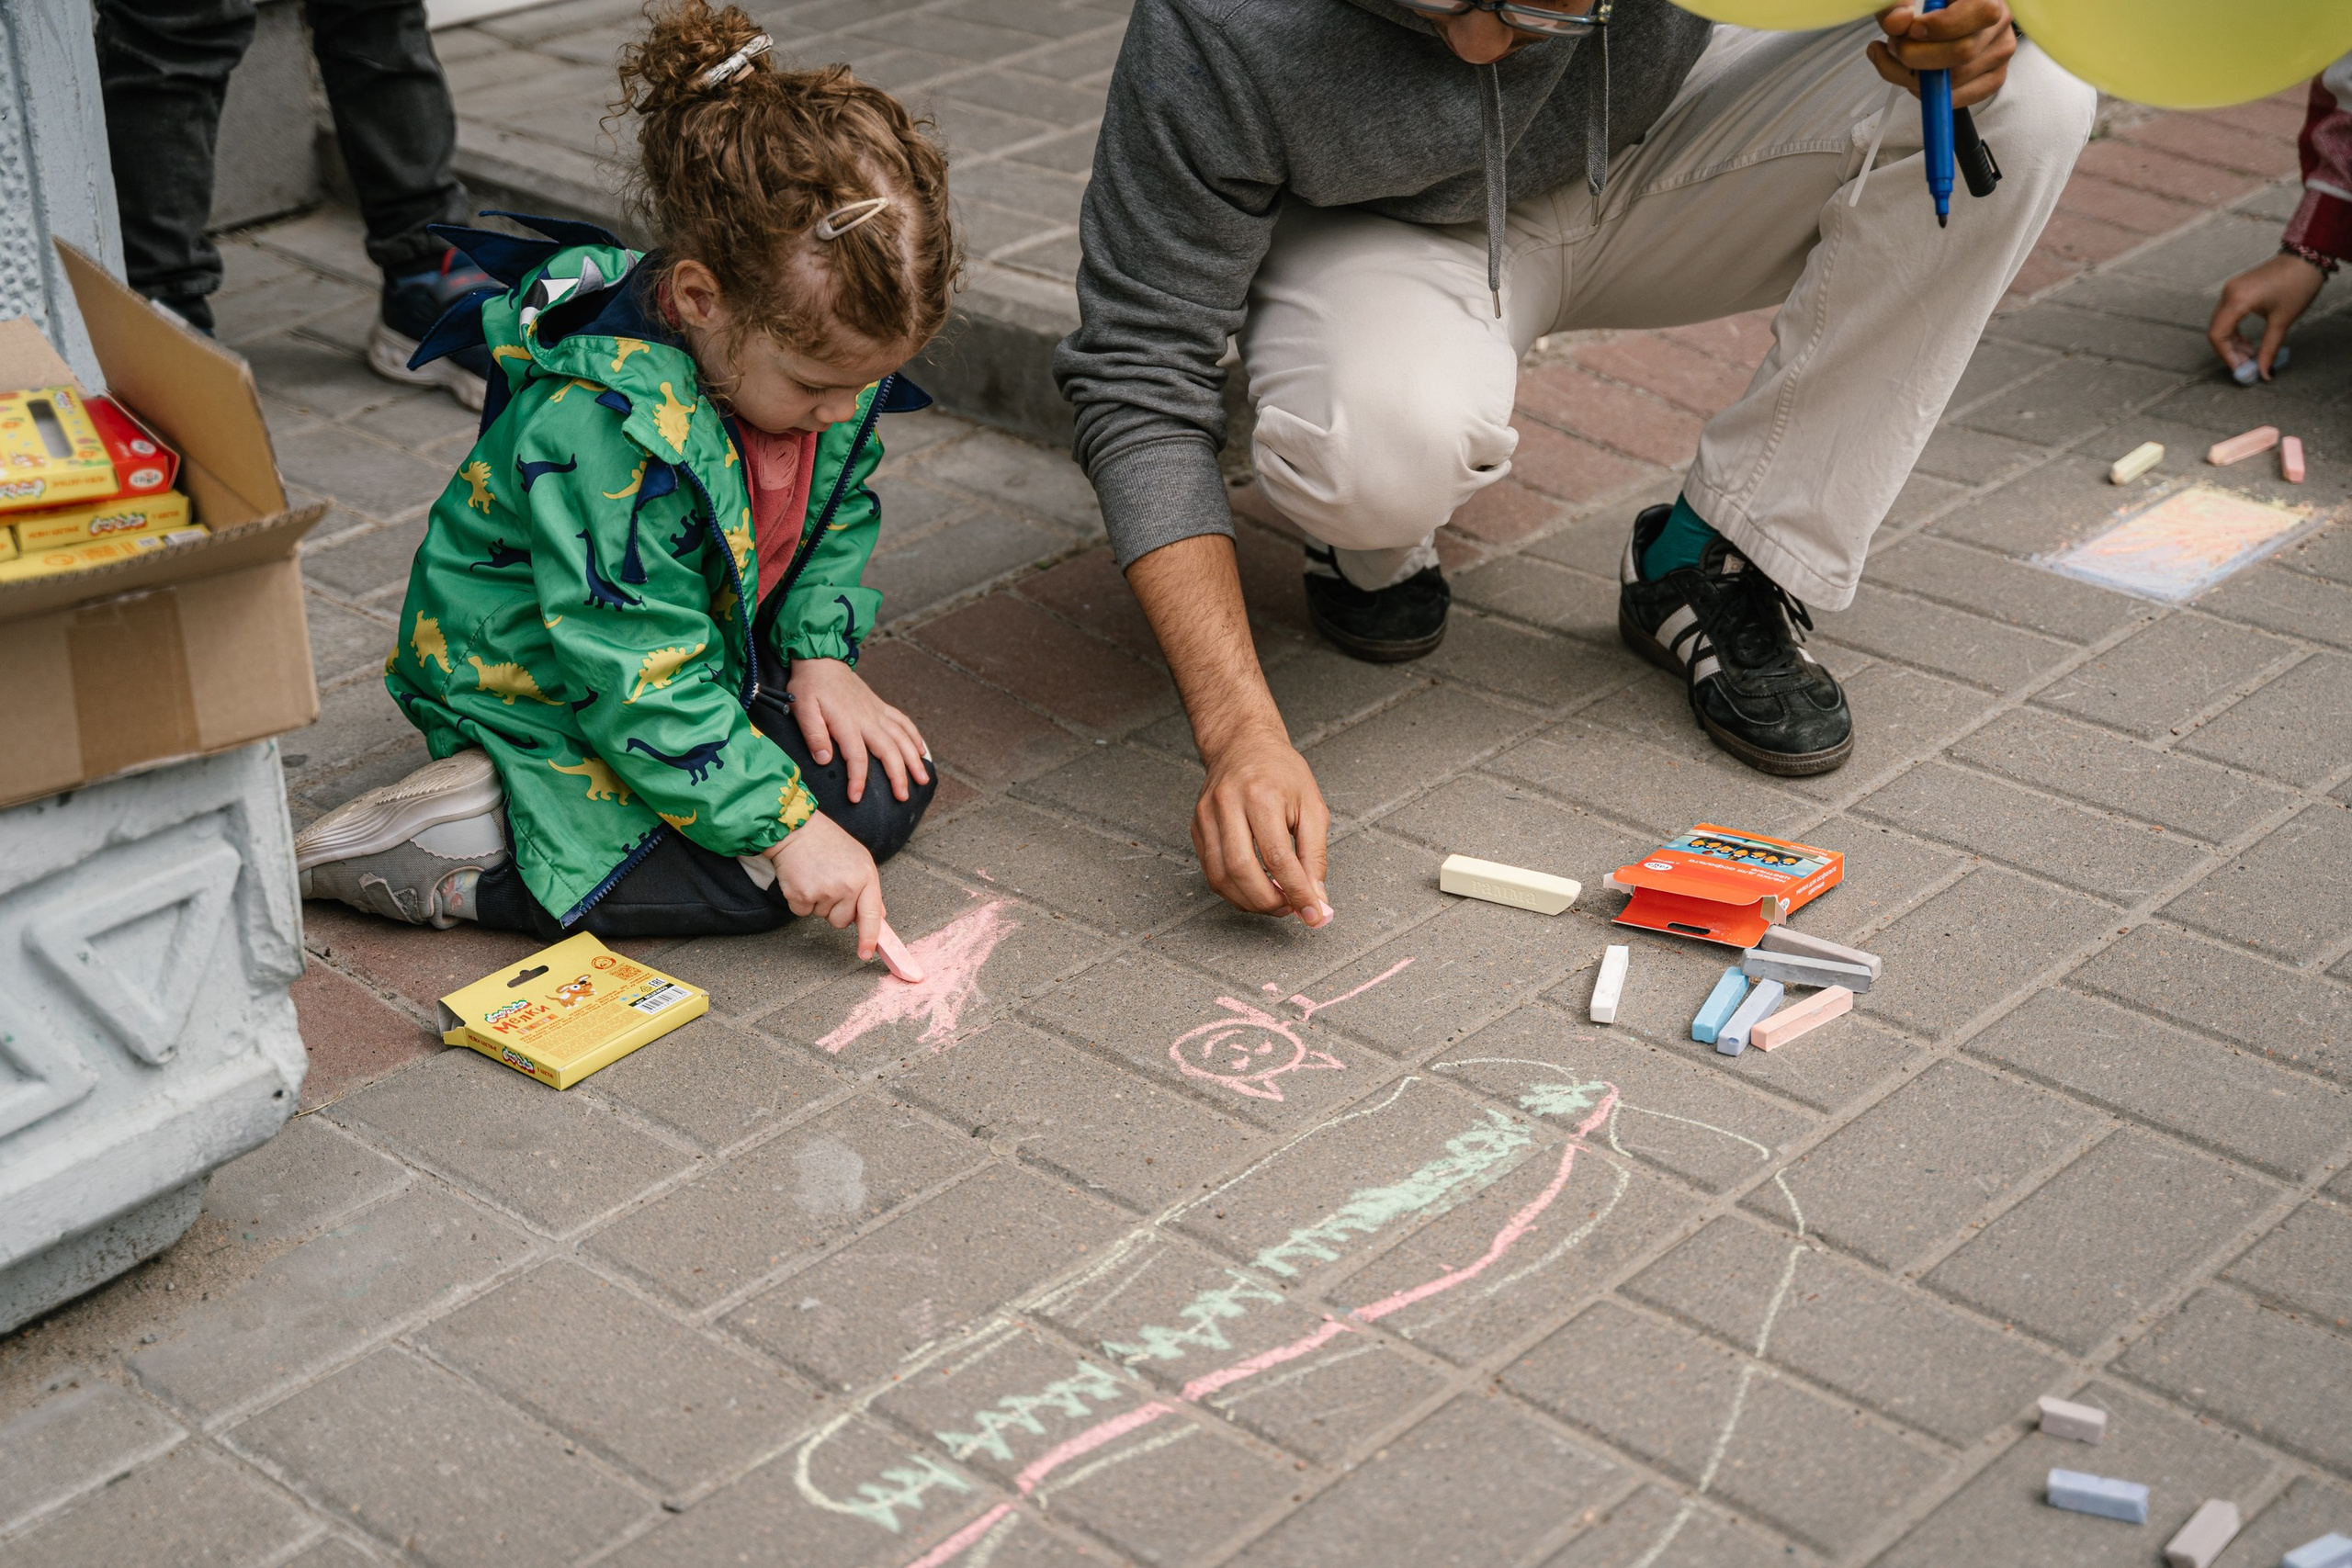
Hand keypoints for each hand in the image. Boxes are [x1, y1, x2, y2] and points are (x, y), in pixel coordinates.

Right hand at [767, 811, 884, 957]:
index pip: (872, 915)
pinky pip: (803, 913)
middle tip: (828, 881)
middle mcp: (848, 886)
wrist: (795, 829)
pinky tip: (802, 879)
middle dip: (835, 908)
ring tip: (815, 876)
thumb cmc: (827, 843)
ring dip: (818, 902)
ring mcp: (825, 891)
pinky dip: (801, 901)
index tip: (866, 954)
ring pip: (823, 917)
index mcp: (866, 875)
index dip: (870, 938)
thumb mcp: (858, 859)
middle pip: (842, 921)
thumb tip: (880, 916)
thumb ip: (869, 888)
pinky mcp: (802, 896)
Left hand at [787, 657, 929, 803]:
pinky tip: (923, 752)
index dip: (858, 780)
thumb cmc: (809, 686)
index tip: (856, 798)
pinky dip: (915, 737)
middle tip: (903, 797)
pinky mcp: (881, 707)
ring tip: (923, 780)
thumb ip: (813, 733)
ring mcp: (877, 712)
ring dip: (914, 760)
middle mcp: (868, 719)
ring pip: (902, 738)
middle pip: (889, 750)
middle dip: (898, 776)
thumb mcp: (802, 709)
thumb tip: (824, 759)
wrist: (821, 659)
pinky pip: (904, 722)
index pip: (857, 757)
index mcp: (847, 723)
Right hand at [1194, 723, 1333, 926]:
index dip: (1297, 892)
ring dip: (1249, 902)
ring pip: (1221, 877)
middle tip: (1290, 910)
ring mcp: (1206, 816)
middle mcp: (1228, 804)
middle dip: (1269, 902)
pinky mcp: (1195, 826)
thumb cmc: (1281, 773)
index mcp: (1262, 795)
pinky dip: (1233, 891)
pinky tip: (1253, 890)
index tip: (1313, 914)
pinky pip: (1211, 871)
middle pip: (1242, 870)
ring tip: (1274, 902)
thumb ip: (1315, 855)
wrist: (1243, 744)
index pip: (1278, 858)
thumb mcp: (1312, 806)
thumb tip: (1316, 899)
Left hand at [1869, 0, 2015, 107]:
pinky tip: (1912, 77)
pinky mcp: (1993, 78)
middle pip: (1963, 52)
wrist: (1941, 19)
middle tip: (1895, 46)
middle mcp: (2001, 22)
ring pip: (1956, 80)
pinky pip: (1959, 98)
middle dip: (1918, 55)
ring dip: (1914, 77)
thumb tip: (1896, 23)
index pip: (1981, 12)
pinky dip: (1927, 93)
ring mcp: (2001, 52)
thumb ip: (1900, 7)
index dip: (1942, 26)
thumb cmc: (1927, 7)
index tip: (1912, 30)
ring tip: (1898, 60)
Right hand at [2208, 253, 2325, 379]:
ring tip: (2250, 355)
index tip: (2240, 369)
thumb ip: (2269, 349)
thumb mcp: (2282, 321)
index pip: (2218, 335)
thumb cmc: (2297, 285)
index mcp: (2237, 300)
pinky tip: (2247, 341)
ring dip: (2232, 342)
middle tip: (2246, 366)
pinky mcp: (2236, 289)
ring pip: (2221, 324)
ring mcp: (2231, 290)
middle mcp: (2228, 294)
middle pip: (2216, 330)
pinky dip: (2234, 331)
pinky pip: (2227, 315)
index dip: (2226, 355)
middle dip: (2229, 351)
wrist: (2307, 259)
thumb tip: (2264, 373)